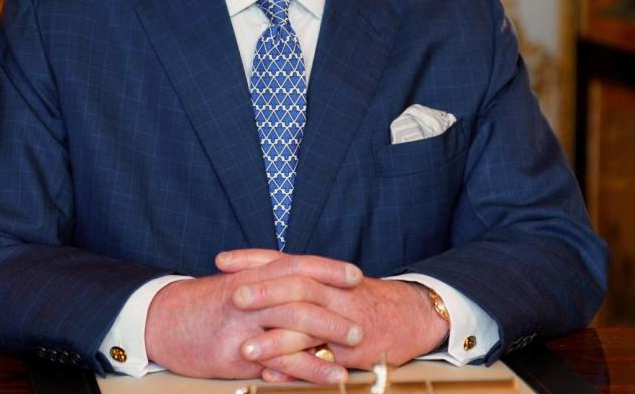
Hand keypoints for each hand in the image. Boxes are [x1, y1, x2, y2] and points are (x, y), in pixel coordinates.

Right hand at [144, 250, 363, 379]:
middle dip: (334, 309)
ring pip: (293, 327)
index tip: (355, 275)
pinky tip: (330, 376)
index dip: (327, 268)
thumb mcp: (231, 283)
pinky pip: (279, 362)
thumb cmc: (199, 305)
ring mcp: (242, 325)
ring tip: (354, 347)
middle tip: (360, 321)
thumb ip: (263, 282)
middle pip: (300, 296)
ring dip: (328, 337)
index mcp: (249, 274)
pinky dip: (309, 369)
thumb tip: (298, 284)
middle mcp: (248, 295)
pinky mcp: (236, 354)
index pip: (295, 265)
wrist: (159, 322)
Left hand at [221, 249, 448, 382]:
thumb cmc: (364, 300)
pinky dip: (297, 369)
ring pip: (308, 327)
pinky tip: (273, 376)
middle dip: (264, 291)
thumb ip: (300, 281)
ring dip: (275, 339)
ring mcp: (344, 320)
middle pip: (297, 286)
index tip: (221, 260)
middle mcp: (333, 292)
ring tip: (246, 348)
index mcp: (323, 275)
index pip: (284, 259)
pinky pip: (323, 360)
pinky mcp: (355, 349)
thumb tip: (256, 280)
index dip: (253, 258)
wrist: (413, 316)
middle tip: (233, 297)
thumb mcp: (333, 283)